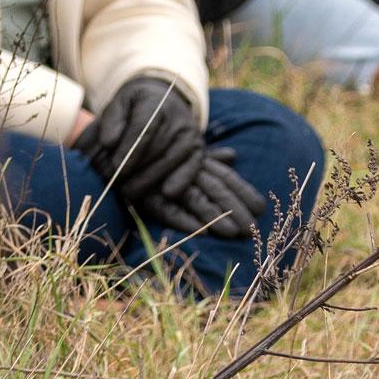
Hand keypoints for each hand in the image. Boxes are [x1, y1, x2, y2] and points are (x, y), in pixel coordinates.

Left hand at [73, 73, 203, 213]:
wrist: (165, 101)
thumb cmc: (136, 108)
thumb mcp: (120, 103)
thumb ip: (112, 119)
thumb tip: (109, 142)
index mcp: (155, 102)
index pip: (144, 129)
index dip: (129, 150)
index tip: (114, 167)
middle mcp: (177, 118)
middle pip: (156, 148)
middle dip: (135, 170)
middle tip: (115, 184)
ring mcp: (190, 134)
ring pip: (170, 160)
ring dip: (149, 180)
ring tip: (129, 192)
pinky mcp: (198, 149)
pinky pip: (192, 167)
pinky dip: (181, 180)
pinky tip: (167, 193)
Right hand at [142, 145, 266, 243]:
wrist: (116, 145)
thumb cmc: (155, 152)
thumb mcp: (183, 154)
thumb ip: (209, 158)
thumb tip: (232, 156)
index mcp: (197, 161)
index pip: (226, 176)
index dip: (244, 191)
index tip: (261, 208)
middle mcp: (185, 170)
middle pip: (216, 189)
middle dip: (236, 209)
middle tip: (252, 229)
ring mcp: (166, 182)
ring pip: (196, 199)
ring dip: (214, 217)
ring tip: (232, 233)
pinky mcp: (147, 196)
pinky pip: (167, 210)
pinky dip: (183, 220)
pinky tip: (199, 231)